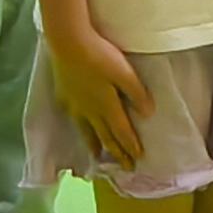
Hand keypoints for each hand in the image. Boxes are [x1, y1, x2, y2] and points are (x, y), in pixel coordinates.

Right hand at [49, 27, 151, 168]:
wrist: (68, 44)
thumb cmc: (99, 55)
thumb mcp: (124, 71)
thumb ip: (136, 92)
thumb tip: (148, 114)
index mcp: (107, 105)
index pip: (122, 131)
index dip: (130, 145)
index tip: (136, 159)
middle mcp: (90, 111)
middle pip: (105, 136)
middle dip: (116, 152)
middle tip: (124, 168)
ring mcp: (75, 105)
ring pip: (87, 131)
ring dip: (95, 145)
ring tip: (98, 156)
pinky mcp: (63, 97)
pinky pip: (75, 119)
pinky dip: (81, 130)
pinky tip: (80, 128)